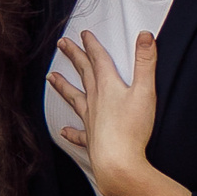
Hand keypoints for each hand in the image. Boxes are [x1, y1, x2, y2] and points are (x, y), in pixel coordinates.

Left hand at [48, 29, 158, 195]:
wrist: (118, 161)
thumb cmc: (133, 128)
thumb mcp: (145, 91)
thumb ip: (145, 62)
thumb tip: (146, 35)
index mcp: (108, 86)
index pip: (99, 60)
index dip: (92, 45)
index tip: (84, 33)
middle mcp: (95, 100)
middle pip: (84, 73)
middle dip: (74, 56)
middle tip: (61, 44)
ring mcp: (90, 120)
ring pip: (74, 98)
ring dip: (63, 86)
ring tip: (50, 78)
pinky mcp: (91, 139)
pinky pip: (79, 134)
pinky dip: (72, 132)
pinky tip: (64, 131)